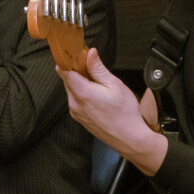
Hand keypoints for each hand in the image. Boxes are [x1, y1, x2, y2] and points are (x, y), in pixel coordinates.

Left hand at [59, 48, 167, 175]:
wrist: (130, 139)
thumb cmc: (126, 113)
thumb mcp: (115, 85)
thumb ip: (98, 69)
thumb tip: (89, 53)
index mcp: (82, 93)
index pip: (63, 71)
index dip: (68, 59)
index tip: (76, 53)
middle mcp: (74, 103)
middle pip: (68, 80)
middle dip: (77, 71)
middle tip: (93, 66)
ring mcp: (76, 113)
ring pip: (72, 90)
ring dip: (81, 83)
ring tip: (100, 84)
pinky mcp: (80, 119)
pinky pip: (76, 101)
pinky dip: (83, 94)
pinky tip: (99, 96)